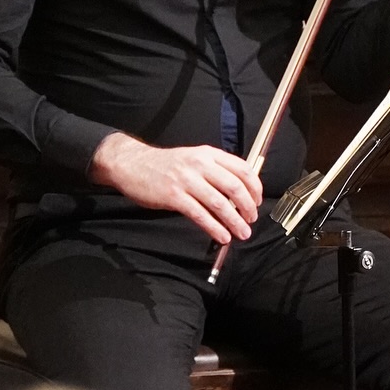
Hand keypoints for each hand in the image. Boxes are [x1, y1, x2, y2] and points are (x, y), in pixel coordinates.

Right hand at [89, 133, 262, 244]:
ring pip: (219, 203)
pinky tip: (222, 236)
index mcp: (208, 154)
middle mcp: (199, 164)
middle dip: (248, 207)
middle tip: (251, 220)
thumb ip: (214, 170)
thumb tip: (239, 193)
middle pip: (234, 187)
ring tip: (242, 233)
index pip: (242, 168)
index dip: (255, 188)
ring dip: (234, 221)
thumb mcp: (193, 158)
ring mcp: (186, 180)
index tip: (257, 202)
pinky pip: (200, 214)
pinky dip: (214, 227)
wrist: (132, 164)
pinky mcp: (173, 195)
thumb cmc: (164, 165)